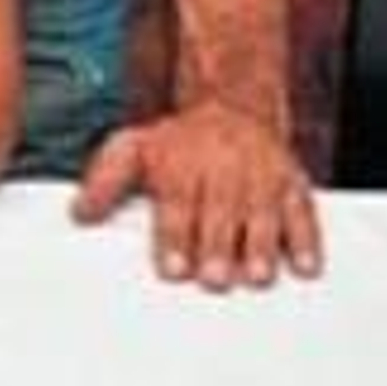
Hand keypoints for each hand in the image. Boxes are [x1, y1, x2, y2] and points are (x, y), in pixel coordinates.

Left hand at [72, 100, 322, 289]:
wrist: (233, 106)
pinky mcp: (292, 181)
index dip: (176, 237)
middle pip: (221, 211)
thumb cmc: (178, 141)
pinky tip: (304, 266)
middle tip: (214, 279)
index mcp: (182, 163)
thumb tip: (80, 213)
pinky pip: (302, 210)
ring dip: (260, 246)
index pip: (177, 204)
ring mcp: (261, 175)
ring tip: (257, 276)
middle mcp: (223, 168)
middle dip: (218, 247)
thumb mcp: (132, 147)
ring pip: (262, 213)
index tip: (175, 269)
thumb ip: (105, 181)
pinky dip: (306, 239)